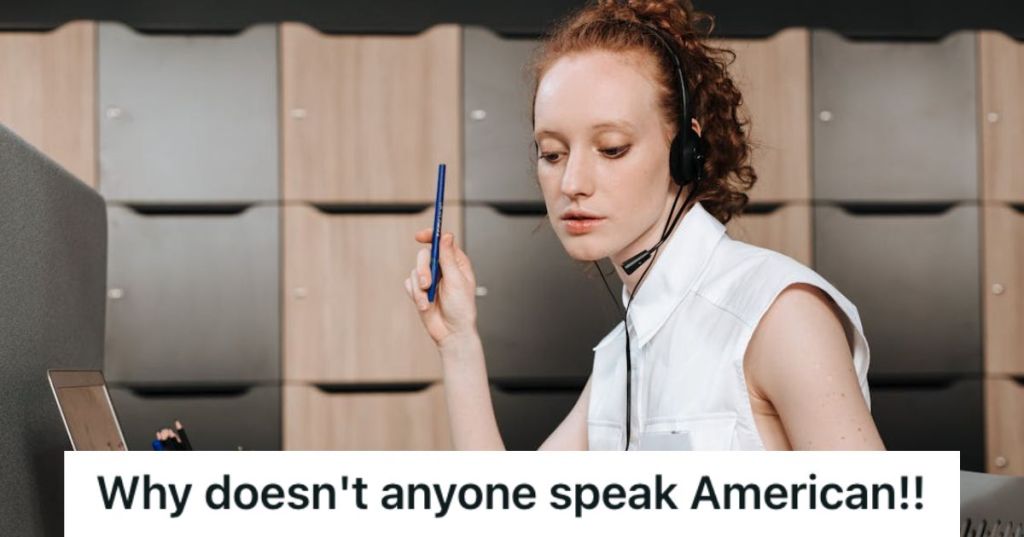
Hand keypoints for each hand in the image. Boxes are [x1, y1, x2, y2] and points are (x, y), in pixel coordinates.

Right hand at [403, 230, 477, 346]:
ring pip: (414, 271)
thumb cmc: (461, 309)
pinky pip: (409, 284)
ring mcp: (429, 279)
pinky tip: (425, 305)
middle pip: (424, 255)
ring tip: (428, 301)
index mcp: (456, 263)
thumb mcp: (457, 281)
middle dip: (423, 270)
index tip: (420, 236)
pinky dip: (415, 295)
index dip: (431, 235)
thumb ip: (448, 258)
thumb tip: (446, 236)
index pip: (441, 241)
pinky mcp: (418, 290)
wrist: (451, 332)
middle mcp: (442, 268)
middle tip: (427, 284)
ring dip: (419, 289)